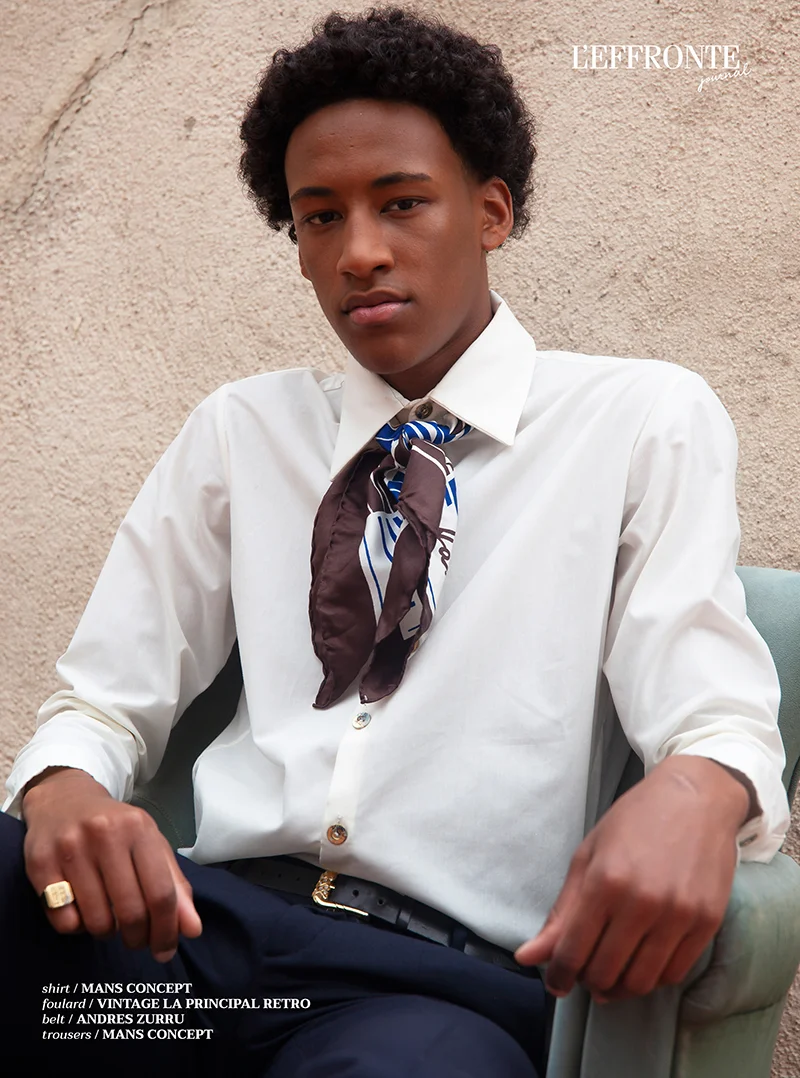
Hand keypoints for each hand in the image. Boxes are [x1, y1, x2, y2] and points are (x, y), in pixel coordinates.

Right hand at [22, 766, 201, 961]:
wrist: (64, 799)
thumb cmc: (115, 828)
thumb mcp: (151, 844)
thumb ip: (174, 885)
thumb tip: (193, 929)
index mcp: (139, 828)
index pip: (161, 893)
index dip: (167, 930)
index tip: (165, 950)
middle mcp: (104, 835)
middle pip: (131, 912)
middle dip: (138, 937)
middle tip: (137, 940)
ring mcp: (70, 849)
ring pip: (96, 921)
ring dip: (107, 933)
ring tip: (109, 918)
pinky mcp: (39, 865)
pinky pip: (64, 922)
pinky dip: (78, 927)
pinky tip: (82, 909)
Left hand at [514, 756, 749, 1002]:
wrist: (696, 798)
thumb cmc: (635, 821)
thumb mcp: (588, 856)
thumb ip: (561, 911)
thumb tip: (527, 956)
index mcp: (605, 882)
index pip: (572, 951)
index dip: (558, 975)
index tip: (555, 981)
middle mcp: (642, 903)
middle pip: (605, 972)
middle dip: (586, 980)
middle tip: (583, 972)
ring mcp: (679, 916)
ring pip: (640, 981)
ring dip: (618, 987)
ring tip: (609, 974)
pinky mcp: (708, 923)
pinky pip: (674, 973)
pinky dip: (651, 979)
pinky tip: (639, 963)